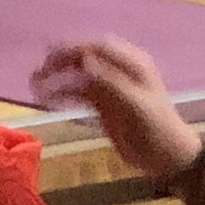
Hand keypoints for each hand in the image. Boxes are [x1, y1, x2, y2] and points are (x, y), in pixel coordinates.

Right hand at [32, 35, 198, 185]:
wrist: (168, 158)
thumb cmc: (156, 128)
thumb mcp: (135, 104)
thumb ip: (109, 81)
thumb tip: (83, 60)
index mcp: (133, 63)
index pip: (98, 46)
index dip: (73, 47)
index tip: (50, 56)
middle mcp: (120, 70)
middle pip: (85, 57)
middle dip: (61, 62)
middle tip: (39, 73)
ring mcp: (112, 87)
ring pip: (79, 75)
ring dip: (58, 79)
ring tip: (37, 88)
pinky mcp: (105, 104)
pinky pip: (80, 93)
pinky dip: (64, 94)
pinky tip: (50, 101)